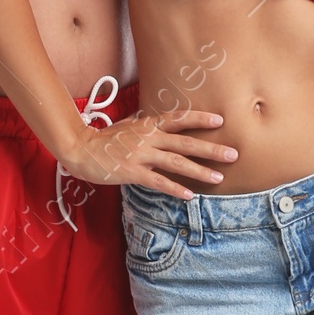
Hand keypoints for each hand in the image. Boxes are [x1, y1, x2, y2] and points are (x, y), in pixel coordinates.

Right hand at [60, 109, 236, 199]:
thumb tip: (155, 118)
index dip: (199, 119)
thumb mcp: (126, 125)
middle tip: (234, 153)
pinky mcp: (132, 172)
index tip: (220, 121)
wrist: (79, 149)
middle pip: (185, 143)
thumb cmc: (103, 138)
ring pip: (176, 163)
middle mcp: (148, 138)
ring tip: (219, 177)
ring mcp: (141, 155)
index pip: (178, 118)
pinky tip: (190, 195)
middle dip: (211, 149)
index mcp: (147, 125)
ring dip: (200, 171)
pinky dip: (175, 189)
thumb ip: (143, 123)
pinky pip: (158, 182)